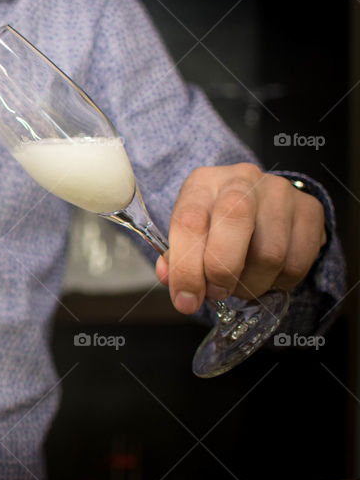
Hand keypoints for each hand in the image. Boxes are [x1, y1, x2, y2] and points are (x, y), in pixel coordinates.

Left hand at [157, 163, 326, 313]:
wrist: (259, 202)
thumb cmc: (217, 222)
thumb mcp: (189, 233)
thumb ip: (177, 258)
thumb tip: (170, 279)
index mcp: (203, 183)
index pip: (190, 221)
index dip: (186, 268)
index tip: (186, 299)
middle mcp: (242, 180)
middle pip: (235, 223)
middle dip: (222, 271)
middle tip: (217, 293)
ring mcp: (280, 192)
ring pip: (270, 254)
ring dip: (251, 284)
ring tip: (240, 284)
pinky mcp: (310, 210)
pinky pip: (297, 263)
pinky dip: (278, 283)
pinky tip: (265, 276)